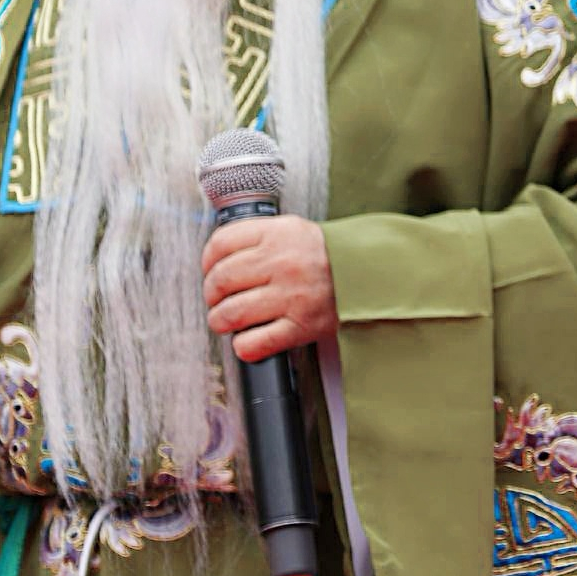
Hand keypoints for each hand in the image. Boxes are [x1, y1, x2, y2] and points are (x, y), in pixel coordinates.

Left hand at [202, 215, 338, 360]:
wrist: (369, 274)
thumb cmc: (326, 256)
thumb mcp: (292, 229)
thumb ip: (256, 237)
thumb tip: (217, 257)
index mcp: (277, 234)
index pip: (221, 244)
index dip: (207, 261)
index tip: (209, 271)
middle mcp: (281, 263)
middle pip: (220, 280)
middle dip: (211, 295)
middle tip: (217, 300)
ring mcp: (291, 296)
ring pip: (231, 314)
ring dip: (220, 321)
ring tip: (226, 321)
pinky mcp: (300, 327)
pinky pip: (255, 343)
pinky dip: (243, 346)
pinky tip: (247, 340)